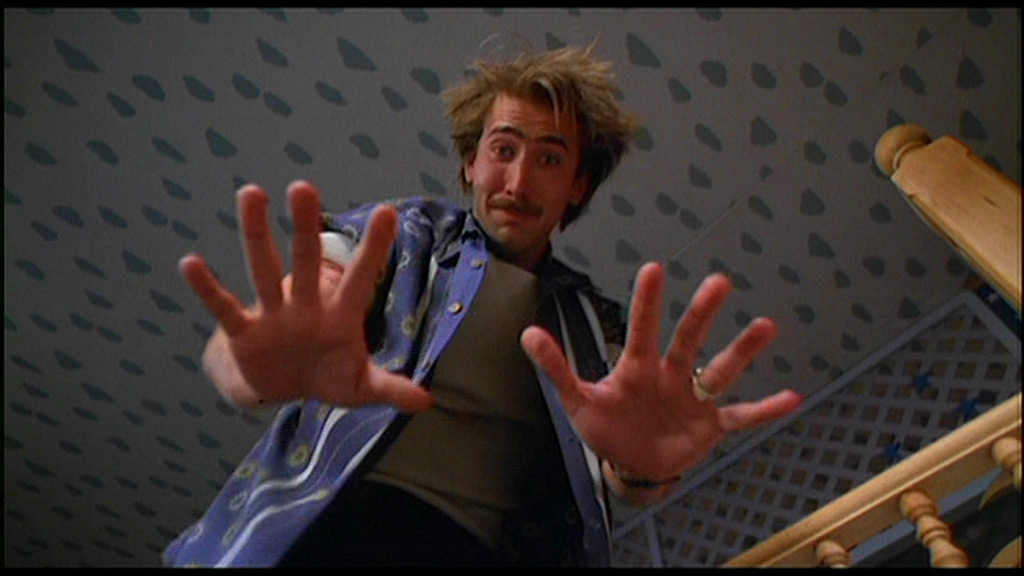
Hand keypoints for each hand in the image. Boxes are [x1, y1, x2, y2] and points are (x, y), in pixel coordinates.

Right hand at [178, 181, 430, 412]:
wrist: (283, 388)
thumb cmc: (326, 376)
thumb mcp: (360, 387)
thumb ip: (390, 387)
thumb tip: (425, 402)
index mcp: (339, 316)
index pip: (361, 279)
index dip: (373, 250)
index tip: (388, 212)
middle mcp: (306, 305)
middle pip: (305, 261)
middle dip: (305, 227)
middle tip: (303, 187)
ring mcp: (273, 314)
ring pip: (263, 269)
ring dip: (255, 234)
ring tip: (250, 193)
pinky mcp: (244, 333)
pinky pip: (225, 308)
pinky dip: (208, 289)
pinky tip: (190, 263)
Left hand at [521, 264, 800, 491]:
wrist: (632, 464)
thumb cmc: (607, 428)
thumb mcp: (577, 402)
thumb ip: (557, 369)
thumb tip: (527, 333)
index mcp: (638, 367)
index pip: (643, 329)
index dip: (647, 302)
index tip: (653, 268)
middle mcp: (671, 375)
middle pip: (688, 340)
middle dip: (702, 314)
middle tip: (719, 282)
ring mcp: (694, 400)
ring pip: (720, 371)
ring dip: (742, 351)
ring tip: (765, 326)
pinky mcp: (711, 427)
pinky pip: (743, 416)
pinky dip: (766, 410)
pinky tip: (793, 397)